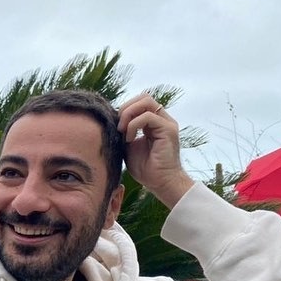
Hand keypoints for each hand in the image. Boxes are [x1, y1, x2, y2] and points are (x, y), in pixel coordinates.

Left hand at [117, 93, 194, 207]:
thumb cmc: (145, 168)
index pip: (139, 102)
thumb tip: (112, 120)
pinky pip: (148, 116)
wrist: (160, 183)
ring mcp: (166, 123)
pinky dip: (134, 125)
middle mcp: (162, 119)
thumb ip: (124, 131)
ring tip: (122, 131)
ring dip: (128, 114)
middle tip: (118, 126)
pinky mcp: (168, 129)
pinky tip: (129, 139)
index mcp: (154, 122)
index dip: (125, 109)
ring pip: (146, 102)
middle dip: (126, 108)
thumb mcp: (128, 146)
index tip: (116, 127)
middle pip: (143, 97)